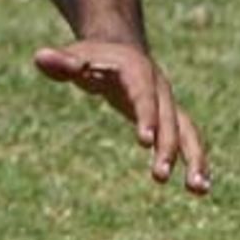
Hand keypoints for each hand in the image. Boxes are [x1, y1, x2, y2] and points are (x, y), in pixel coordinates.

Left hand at [35, 39, 210, 194]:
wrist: (118, 48)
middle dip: (166, 146)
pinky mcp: (169, 119)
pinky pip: (187, 140)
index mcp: (137, 71)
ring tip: (198, 191)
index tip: (145, 141)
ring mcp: (167, 104)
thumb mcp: (74, 56)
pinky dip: (195, 161)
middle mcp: (158, 88)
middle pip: (168, 117)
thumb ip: (60, 62)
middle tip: (158, 176)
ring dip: (194, 158)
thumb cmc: (91, 56)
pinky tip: (200, 189)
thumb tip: (40, 58)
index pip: (143, 94)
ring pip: (187, 131)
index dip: (146, 116)